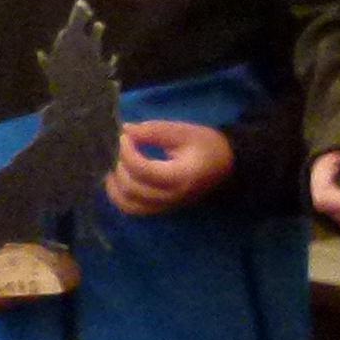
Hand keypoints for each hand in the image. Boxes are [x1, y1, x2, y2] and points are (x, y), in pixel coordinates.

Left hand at [107, 120, 232, 217]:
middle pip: (133, 189)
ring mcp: (167, 206)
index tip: (125, 136)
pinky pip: (135, 210)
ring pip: (129, 206)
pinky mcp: (162, 209)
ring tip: (114, 167)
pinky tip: (118, 181)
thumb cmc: (206, 145)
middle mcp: (172, 197)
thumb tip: (126, 129)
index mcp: (180, 176)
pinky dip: (121, 198)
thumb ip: (154, 131)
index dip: (127, 153)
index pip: (143, 170)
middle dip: (121, 166)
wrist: (226, 165)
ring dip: (115, 187)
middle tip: (122, 148)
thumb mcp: (183, 131)